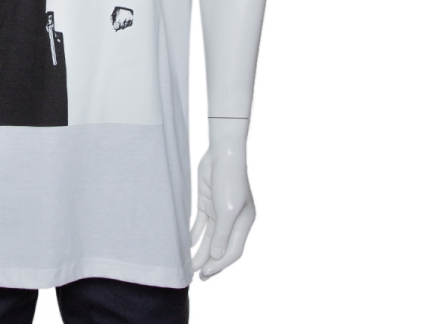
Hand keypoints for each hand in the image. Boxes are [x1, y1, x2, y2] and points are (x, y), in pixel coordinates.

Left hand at [190, 145, 255, 279]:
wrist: (222, 154)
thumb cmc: (229, 180)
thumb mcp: (227, 209)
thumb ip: (222, 233)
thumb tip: (217, 255)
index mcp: (244, 223)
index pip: (232, 250)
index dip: (219, 264)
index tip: (205, 273)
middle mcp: (233, 220)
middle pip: (221, 246)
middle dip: (210, 262)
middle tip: (198, 278)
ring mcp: (219, 211)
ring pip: (210, 237)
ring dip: (201, 252)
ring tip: (190, 266)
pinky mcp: (207, 202)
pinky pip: (201, 223)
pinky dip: (195, 234)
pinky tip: (186, 244)